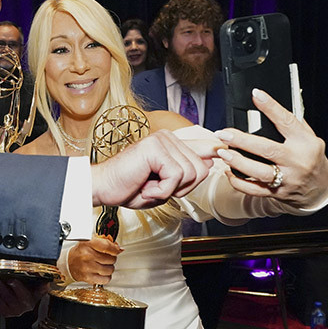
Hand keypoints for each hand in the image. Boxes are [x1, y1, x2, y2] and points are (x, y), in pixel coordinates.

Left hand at [0, 277, 49, 317]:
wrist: (26, 302)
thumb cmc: (31, 292)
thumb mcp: (38, 288)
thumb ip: (41, 286)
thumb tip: (44, 282)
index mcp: (30, 301)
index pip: (24, 295)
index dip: (17, 288)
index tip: (11, 280)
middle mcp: (20, 308)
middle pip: (9, 298)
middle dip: (0, 287)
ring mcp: (10, 311)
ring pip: (0, 302)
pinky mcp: (2, 312)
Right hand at [68, 236, 120, 284]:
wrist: (69, 263)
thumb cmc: (80, 252)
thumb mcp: (90, 242)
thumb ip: (105, 242)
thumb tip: (119, 249)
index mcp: (87, 244)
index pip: (107, 246)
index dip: (115, 249)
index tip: (117, 250)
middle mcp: (87, 255)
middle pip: (111, 259)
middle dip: (111, 258)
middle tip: (106, 258)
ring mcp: (87, 267)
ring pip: (110, 269)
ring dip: (109, 268)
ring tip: (103, 265)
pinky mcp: (88, 278)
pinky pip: (106, 279)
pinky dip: (106, 277)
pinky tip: (101, 272)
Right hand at [90, 129, 219, 208]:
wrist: (102, 188)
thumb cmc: (128, 187)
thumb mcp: (164, 184)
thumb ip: (186, 172)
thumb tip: (212, 160)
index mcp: (170, 143)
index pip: (203, 146)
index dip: (216, 149)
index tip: (226, 145)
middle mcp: (167, 137)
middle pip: (201, 168)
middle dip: (182, 188)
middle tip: (157, 188)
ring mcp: (161, 140)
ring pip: (191, 174)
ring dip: (170, 190)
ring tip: (149, 186)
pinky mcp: (155, 148)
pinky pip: (176, 177)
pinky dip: (162, 191)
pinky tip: (145, 187)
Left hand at [214, 88, 327, 207]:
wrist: (320, 188)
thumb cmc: (311, 158)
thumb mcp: (309, 138)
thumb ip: (292, 124)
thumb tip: (270, 105)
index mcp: (305, 143)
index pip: (287, 121)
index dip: (271, 107)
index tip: (256, 94)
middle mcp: (297, 161)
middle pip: (267, 149)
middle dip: (242, 140)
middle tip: (224, 133)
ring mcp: (287, 179)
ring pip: (258, 172)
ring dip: (237, 162)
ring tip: (223, 152)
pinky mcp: (277, 192)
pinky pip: (254, 190)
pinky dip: (238, 181)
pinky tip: (228, 171)